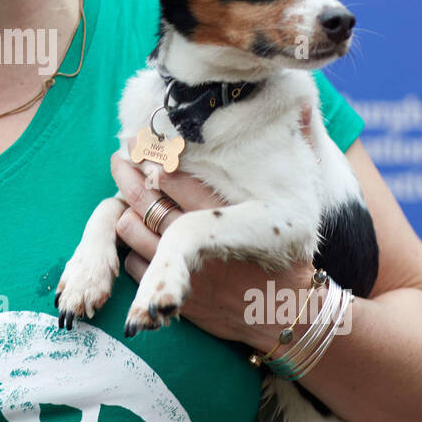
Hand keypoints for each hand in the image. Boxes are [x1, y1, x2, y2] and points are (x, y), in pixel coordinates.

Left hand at [110, 104, 318, 346]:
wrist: (290, 317)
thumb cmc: (293, 254)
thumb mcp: (299, 204)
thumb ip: (296, 153)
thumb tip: (301, 104)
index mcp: (232, 215)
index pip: (178, 178)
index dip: (155, 157)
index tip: (143, 141)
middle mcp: (206, 243)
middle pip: (148, 200)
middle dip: (128, 176)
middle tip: (120, 158)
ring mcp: (188, 271)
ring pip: (134, 231)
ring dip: (126, 210)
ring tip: (122, 192)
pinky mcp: (176, 296)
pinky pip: (135, 264)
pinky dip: (132, 247)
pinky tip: (136, 232)